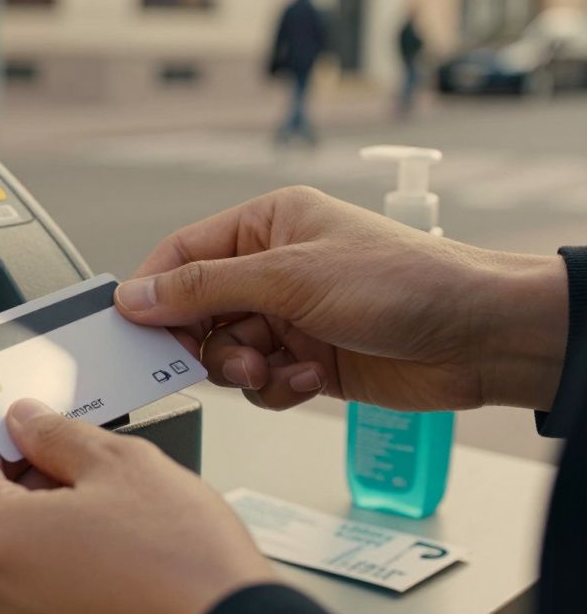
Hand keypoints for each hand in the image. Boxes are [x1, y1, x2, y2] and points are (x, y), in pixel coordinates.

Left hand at [0, 399, 273, 613]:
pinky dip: (64, 572)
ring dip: (50, 529)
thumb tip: (26, 421)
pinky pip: (39, 596)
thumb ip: (58, 435)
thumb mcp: (121, 465)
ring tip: (113, 518)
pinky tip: (114, 559)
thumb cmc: (184, 566)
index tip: (24, 429)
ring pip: (18, 558)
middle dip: (31, 483)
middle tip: (84, 467)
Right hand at [115, 186, 566, 412]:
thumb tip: (136, 294)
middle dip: (206, 342)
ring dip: (243, 369)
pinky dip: (275, 388)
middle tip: (226, 358)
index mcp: (265, 225)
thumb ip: (205, 287)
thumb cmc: (403, 281)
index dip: (154, 291)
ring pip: (226, 352)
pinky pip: (261, 383)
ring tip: (276, 370)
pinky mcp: (308, 360)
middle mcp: (273, 268)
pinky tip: (308, 380)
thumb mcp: (290, 277)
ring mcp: (290, 316)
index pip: (183, 255)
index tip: (133, 327)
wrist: (481, 337)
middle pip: (197, 311)